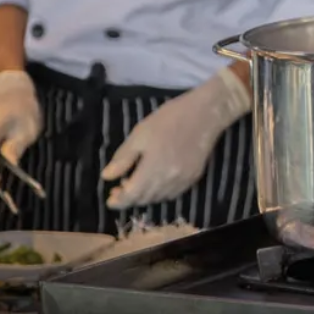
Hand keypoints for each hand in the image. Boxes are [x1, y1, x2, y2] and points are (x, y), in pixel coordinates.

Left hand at [101, 67, 250, 208]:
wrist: (205, 113)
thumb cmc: (169, 119)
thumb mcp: (139, 134)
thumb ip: (123, 158)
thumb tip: (107, 177)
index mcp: (152, 170)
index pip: (131, 195)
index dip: (118, 201)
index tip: (109, 200)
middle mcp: (169, 180)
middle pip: (145, 199)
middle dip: (130, 198)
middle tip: (120, 188)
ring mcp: (184, 180)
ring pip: (159, 198)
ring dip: (146, 196)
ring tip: (138, 183)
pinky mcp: (194, 177)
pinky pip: (174, 193)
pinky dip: (161, 193)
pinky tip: (157, 182)